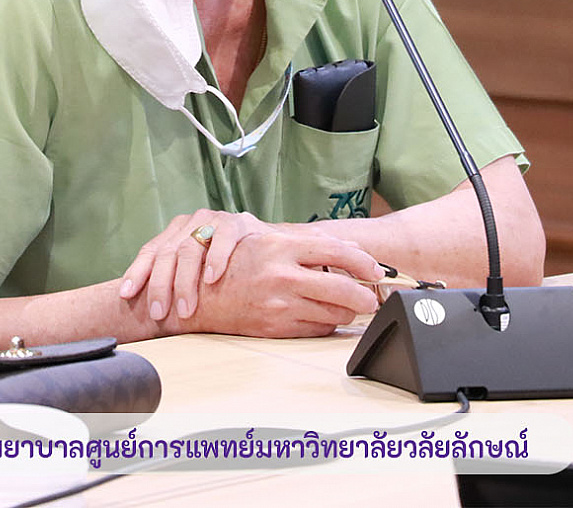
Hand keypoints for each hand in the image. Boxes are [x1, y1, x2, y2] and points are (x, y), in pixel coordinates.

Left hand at [118, 209, 274, 320]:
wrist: (270, 245)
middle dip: (161, 285)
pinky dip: (216, 259)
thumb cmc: (227, 263)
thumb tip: (146, 313)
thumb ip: (176, 280)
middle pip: (168, 253)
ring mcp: (214, 220)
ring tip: (185, 308)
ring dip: (186, 281)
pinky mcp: (238, 222)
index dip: (137, 272)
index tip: (126, 295)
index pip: (150, 251)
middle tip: (159, 313)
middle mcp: (191, 222)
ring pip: (191, 247)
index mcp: (176, 232)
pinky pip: (223, 239)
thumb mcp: (197, 269)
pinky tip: (212, 279)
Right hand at [177, 231, 382, 337]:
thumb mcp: (266, 241)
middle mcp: (283, 276)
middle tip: (372, 298)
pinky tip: (323, 317)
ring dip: (347, 312)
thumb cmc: (230, 264)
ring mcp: (280, 305)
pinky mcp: (276, 328)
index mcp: (281, 248)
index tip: (376, 270)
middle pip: (344, 289)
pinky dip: (326, 324)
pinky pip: (315, 330)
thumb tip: (351, 248)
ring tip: (349, 307)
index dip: (364, 263)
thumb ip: (308, 243)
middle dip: (366, 297)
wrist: (196, 296)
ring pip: (334, 314)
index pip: (337, 253)